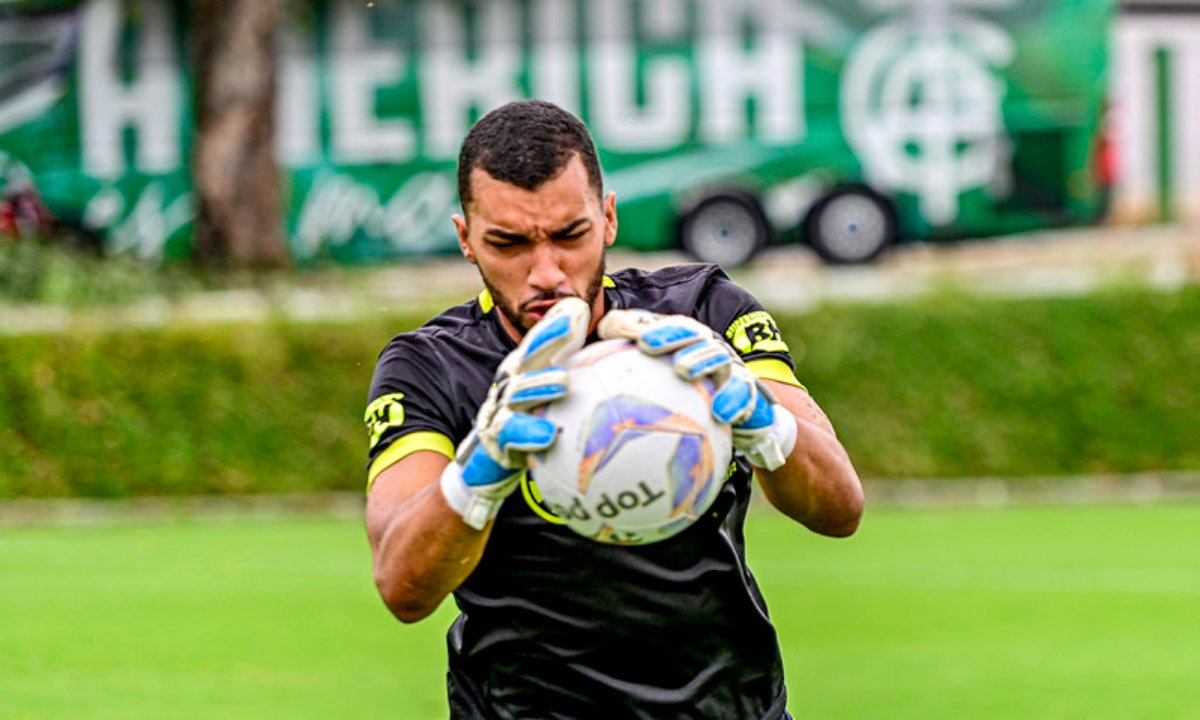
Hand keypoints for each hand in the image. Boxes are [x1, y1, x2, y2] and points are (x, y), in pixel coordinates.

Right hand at [441, 297, 590, 528]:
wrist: (481, 476)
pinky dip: (526, 434)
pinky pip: (508, 436)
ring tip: (564, 381)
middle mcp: (508, 389)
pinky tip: (549, 436)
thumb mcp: (553, 409)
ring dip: (538, 384)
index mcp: (524, 376)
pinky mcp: (493, 445)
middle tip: (574, 320)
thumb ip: (581, 387)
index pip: (542, 344)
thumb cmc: (528, 437)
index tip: (579, 306)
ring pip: (516, 393)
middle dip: (549, 336)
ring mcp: (498, 414)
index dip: (558, 324)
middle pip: (527, 357)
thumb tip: (618, 368)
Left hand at [597, 309, 796, 470]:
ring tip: (682, 369)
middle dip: (671, 336)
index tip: (623, 333)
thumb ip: (633, 361)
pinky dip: (734, 400)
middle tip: (647, 345)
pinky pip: (745, 396)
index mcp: (690, 345)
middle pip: (694, 335)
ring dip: (701, 360)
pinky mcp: (749, 395)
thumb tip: (601, 343)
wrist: (744, 423)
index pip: (670, 328)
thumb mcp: (661, 382)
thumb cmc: (693, 400)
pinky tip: (720, 411)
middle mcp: (711, 352)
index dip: (647, 326)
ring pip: (719, 358)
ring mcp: (731, 371)